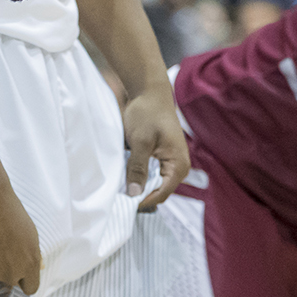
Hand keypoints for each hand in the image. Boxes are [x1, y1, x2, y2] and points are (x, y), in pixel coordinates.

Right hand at [0, 183, 41, 293]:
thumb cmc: (7, 209)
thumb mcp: (30, 232)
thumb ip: (32, 254)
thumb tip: (38, 267)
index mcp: (31, 263)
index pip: (30, 288)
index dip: (21, 280)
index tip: (13, 269)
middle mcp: (13, 272)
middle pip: (6, 284)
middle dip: (1, 271)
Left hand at [121, 87, 189, 208]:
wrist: (149, 92)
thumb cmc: (147, 113)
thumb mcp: (140, 142)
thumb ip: (138, 168)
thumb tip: (134, 193)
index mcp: (178, 165)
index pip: (161, 194)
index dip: (142, 201)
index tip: (122, 204)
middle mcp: (177, 167)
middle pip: (157, 191)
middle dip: (139, 195)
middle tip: (117, 199)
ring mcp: (169, 163)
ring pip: (152, 183)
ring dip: (137, 186)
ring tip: (118, 189)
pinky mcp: (160, 158)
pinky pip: (149, 173)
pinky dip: (137, 175)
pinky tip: (123, 175)